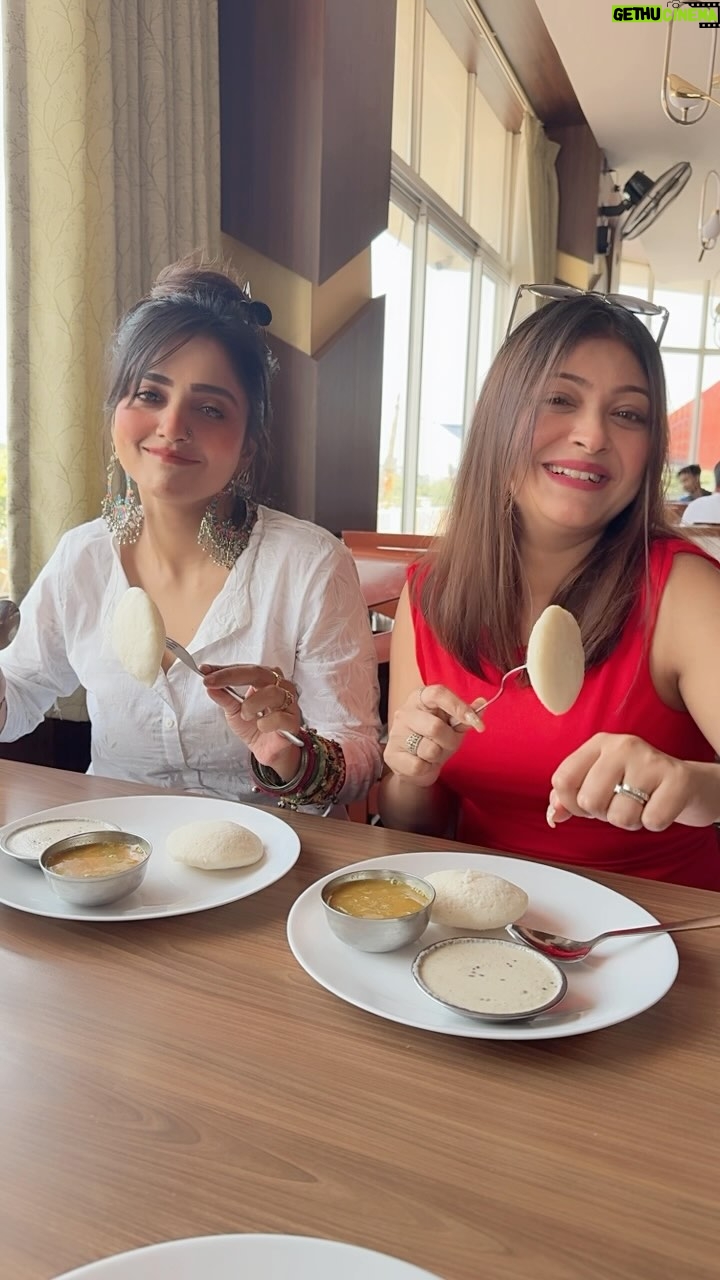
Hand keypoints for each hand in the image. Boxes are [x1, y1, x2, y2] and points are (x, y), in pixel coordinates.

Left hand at [201, 663, 303, 772]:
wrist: (267, 751)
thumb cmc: (254, 726)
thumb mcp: (234, 711)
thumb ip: (224, 697)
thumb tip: (210, 686)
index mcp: (265, 679)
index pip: (243, 669)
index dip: (223, 670)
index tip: (204, 671)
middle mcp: (279, 685)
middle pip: (257, 672)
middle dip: (230, 676)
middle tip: (210, 682)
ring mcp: (289, 702)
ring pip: (271, 693)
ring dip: (251, 705)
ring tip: (246, 716)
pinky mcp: (293, 721)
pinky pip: (278, 717)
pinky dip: (265, 723)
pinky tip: (262, 727)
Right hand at [383, 684, 483, 788]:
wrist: (417, 765)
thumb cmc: (438, 740)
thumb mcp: (454, 726)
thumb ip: (466, 716)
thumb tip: (482, 703)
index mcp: (421, 698)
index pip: (438, 693)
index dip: (458, 707)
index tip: (476, 723)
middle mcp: (405, 711)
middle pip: (435, 727)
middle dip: (450, 741)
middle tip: (448, 744)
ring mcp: (395, 733)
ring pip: (429, 749)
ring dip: (438, 756)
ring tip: (433, 754)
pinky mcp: (391, 754)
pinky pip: (419, 765)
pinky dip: (427, 768)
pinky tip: (422, 763)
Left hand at [549, 733, 716, 831]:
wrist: (686, 783)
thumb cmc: (636, 783)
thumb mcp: (599, 782)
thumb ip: (569, 796)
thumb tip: (553, 814)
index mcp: (599, 743)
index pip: (562, 780)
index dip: (571, 804)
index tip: (588, 804)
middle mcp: (622, 746)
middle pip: (588, 801)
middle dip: (603, 814)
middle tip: (621, 803)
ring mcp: (650, 760)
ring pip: (619, 816)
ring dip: (630, 821)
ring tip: (641, 804)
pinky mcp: (677, 779)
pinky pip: (651, 821)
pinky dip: (654, 823)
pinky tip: (659, 806)